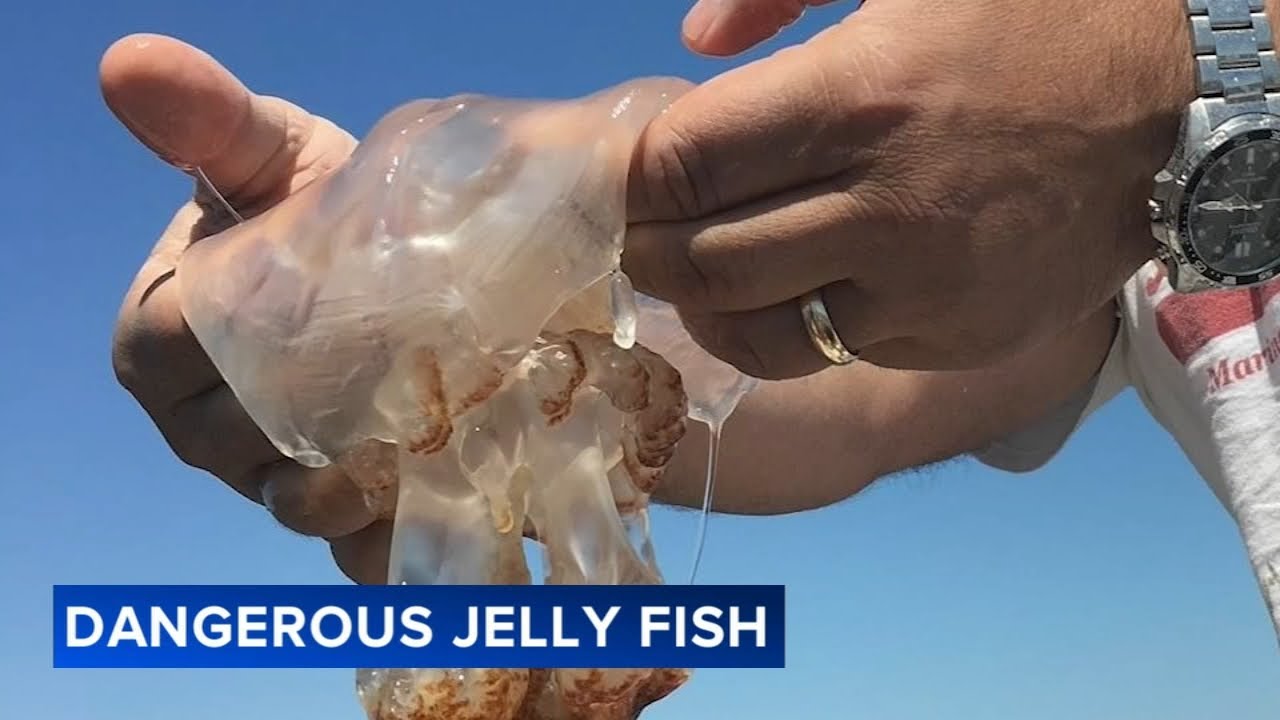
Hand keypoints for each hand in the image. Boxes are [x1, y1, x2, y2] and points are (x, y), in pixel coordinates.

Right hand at [104, 34, 391, 583]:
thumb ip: (210, 123)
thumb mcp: (272, 153)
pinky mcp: (336, 512)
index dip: (242, 340)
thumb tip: (129, 62)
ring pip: (300, 505)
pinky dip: (397, 545)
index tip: (323, 318)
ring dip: (363, 492)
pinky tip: (447, 520)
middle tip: (398, 396)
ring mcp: (269, 476)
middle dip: (313, 424)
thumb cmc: (319, 199)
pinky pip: (353, 551)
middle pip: (243, 444)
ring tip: (428, 453)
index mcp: (160, 341)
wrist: (398, 255)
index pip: (181, 350)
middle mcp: (204, 426)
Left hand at [624, 0, 1198, 377]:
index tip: (615, 182)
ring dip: (701, 306)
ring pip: (758, 331)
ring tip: (687, 276)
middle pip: (703, 260)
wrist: (1174, 104)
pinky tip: (783, 293)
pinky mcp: (955, 339)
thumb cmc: (1031, 21)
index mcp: (859, 97)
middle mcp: (884, 208)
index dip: (630, 180)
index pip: (687, 163)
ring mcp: (923, 289)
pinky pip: (834, 352)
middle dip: (643, 253)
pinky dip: (788, 328)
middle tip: (627, 240)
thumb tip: (695, 42)